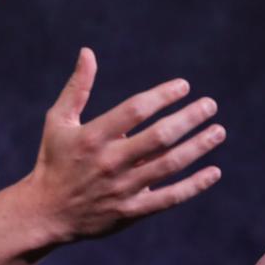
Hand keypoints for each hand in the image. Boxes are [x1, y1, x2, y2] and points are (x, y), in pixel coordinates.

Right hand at [25, 47, 224, 243]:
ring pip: (169, 165)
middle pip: (159, 136)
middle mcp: (110, 161)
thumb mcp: (58, 121)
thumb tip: (88, 52)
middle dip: (189, 118)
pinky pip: (169, 198)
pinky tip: (214, 171)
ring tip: (218, 131)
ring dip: (198, 147)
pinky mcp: (131, 211)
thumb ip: (77, 88)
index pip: (135, 110)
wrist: (46, 212)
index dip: (162, 95)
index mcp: (93, 137)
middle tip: (210, 105)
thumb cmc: (53, 160)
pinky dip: (194, 185)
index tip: (183, 86)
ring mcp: (123, 188)